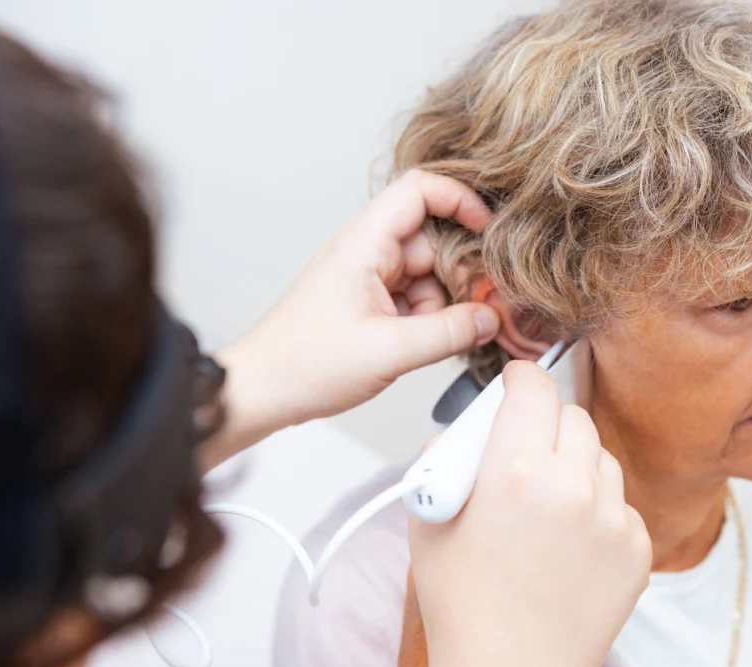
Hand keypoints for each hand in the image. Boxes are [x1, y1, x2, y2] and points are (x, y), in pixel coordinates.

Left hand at [202, 171, 499, 467]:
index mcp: (363, 245)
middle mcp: (366, 253)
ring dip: (444, 304)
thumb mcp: (388, 352)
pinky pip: (414, 298)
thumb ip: (448, 333)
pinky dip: (429, 319)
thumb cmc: (303, 365)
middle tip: (479, 311)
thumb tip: (489, 319)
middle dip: (460, 276)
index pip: (419, 190)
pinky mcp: (369, 303)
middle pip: (433, 241)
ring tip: (443, 338)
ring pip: (428, 275)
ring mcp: (367, 278)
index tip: (489, 228)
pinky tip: (429, 344)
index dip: (460, 200)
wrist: (262, 391)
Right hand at [407, 362, 651, 666]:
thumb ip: (446, 457)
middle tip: (524, 452)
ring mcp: (611, 517)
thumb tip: (467, 428)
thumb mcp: (428, 516)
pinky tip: (567, 541)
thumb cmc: (465, 604)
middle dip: (546, 424)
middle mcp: (571, 485)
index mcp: (514, 470)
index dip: (522, 378)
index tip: (518, 382)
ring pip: (600, 456)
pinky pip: (619, 501)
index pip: (533, 388)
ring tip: (545, 505)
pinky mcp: (636, 546)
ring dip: (575, 464)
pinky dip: (597, 508)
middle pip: (572, 416)